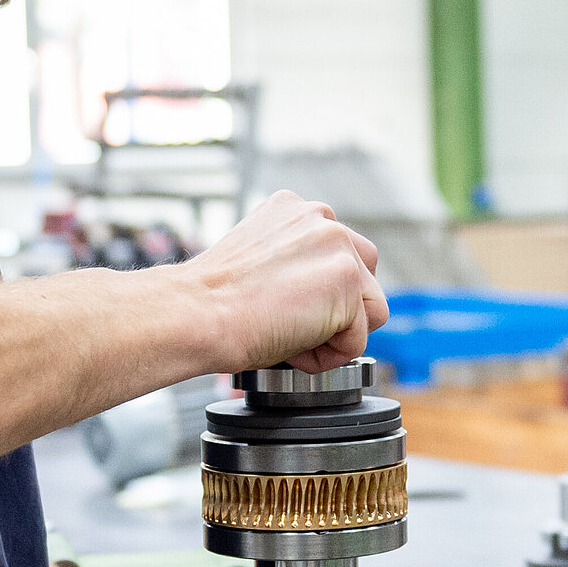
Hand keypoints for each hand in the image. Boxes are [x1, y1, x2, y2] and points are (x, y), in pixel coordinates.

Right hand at [184, 191, 387, 373]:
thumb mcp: (260, 264)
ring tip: (291, 334)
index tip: (283, 306)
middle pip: (365, 278)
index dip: (317, 295)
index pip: (339, 257)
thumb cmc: (214, 302)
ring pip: (369, 310)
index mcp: (296, 209)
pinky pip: (357, 340)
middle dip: (340, 311)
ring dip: (335, 333)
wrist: (198, 314)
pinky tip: (291, 345)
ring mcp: (339, 246)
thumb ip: (296, 264)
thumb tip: (318, 295)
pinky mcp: (347, 279)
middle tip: (291, 324)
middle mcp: (323, 218)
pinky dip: (328, 356)